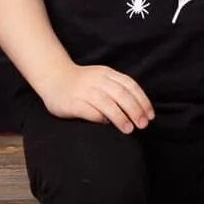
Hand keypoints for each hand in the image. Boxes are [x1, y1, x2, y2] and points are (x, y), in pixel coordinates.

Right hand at [36, 63, 153, 133]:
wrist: (53, 77)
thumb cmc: (82, 83)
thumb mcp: (102, 79)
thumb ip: (117, 89)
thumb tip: (138, 110)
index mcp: (107, 74)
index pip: (130, 86)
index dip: (142, 101)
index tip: (150, 115)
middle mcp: (97, 80)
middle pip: (121, 94)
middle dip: (134, 110)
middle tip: (142, 125)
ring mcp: (84, 91)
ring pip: (106, 103)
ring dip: (120, 117)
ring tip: (128, 129)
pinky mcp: (72, 103)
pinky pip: (89, 111)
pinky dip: (100, 118)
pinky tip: (106, 124)